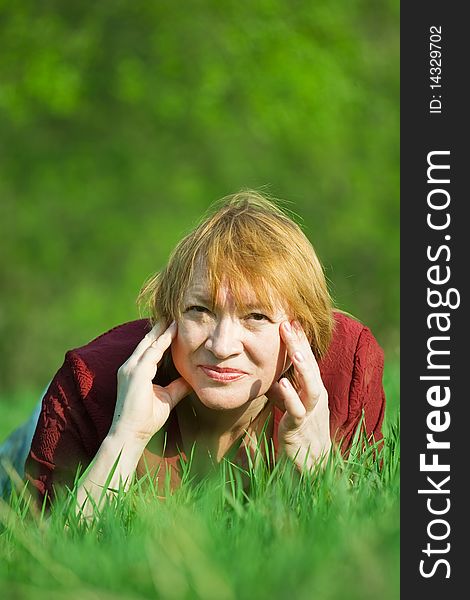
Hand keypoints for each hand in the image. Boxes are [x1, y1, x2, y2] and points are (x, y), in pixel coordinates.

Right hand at [112, 321, 191, 440]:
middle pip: (146, 341)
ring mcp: (130, 368)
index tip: (171, 325)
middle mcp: (130, 366)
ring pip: (149, 343)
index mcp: (135, 371)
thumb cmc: (146, 420)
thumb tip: (191, 379)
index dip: (159, 336)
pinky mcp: (135, 373)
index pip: (149, 349)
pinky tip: (172, 332)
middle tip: (171, 313)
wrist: (131, 435)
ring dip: (161, 330)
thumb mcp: (167, 398)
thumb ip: (178, 387)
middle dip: (159, 327)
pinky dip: (162, 341)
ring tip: (173, 317)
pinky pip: (151, 352)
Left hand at [267, 320, 330, 469]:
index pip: (306, 359)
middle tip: (289, 323)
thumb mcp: (289, 402)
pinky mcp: (299, 428)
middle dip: (300, 345)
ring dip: (303, 368)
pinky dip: (290, 397)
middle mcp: (315, 397)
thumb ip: (281, 386)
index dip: (299, 340)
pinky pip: (297, 411)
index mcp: (312, 388)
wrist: (311, 462)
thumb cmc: (299, 430)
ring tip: (294, 351)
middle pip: (310, 366)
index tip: (290, 318)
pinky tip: (281, 384)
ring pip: (311, 387)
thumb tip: (266, 370)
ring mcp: (309, 412)